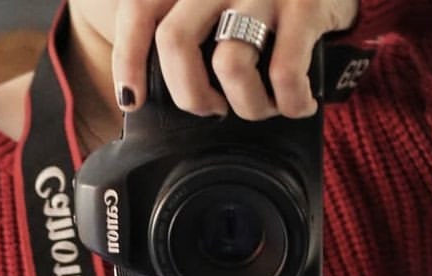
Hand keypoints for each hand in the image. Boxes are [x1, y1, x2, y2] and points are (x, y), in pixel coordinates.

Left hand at [114, 0, 359, 123]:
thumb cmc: (271, 6)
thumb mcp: (219, 7)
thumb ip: (188, 33)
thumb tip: (150, 96)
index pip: (140, 10)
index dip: (128, 59)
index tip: (131, 98)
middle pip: (176, 41)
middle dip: (189, 95)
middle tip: (209, 110)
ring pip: (230, 64)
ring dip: (247, 106)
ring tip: (261, 108)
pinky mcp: (304, 5)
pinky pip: (284, 73)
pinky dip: (289, 103)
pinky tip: (297, 104)